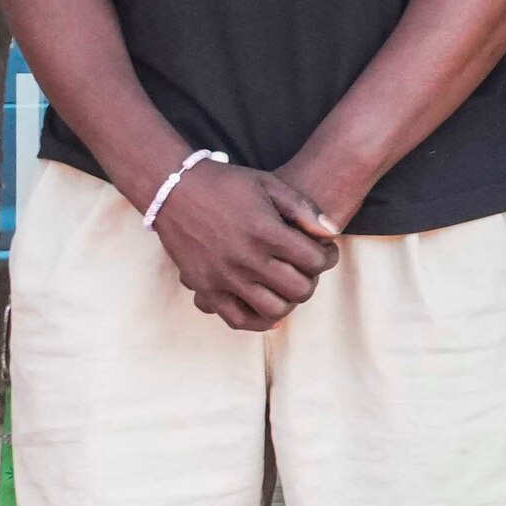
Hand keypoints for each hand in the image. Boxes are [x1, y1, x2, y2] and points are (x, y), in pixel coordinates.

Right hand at [148, 157, 342, 331]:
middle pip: (299, 289)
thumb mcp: (269, 184)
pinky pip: (237, 319)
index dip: (328, 257)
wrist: (174, 189)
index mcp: (265, 231)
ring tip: (288, 285)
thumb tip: (332, 232)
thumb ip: (303, 209)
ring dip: (288, 301)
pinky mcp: (206, 287)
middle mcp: (246, 258)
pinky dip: (258, 321)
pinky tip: (268, 311)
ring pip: (273, 309)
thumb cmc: (226, 184)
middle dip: (312, 280)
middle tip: (308, 270)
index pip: (314, 261)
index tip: (326, 252)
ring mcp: (224, 277)